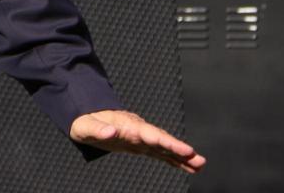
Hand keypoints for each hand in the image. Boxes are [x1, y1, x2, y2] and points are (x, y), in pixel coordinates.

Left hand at [70, 110, 205, 173]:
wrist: (84, 117)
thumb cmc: (84, 121)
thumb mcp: (85, 125)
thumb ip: (97, 128)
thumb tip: (110, 131)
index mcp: (127, 125)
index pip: (151, 134)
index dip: (168, 142)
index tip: (184, 149)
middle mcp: (138, 130)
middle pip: (163, 140)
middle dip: (180, 150)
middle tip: (199, 159)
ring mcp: (140, 137)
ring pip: (165, 147)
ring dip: (182, 156)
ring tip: (200, 165)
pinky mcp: (140, 145)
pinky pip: (160, 152)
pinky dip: (173, 159)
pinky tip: (187, 166)